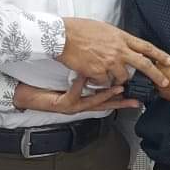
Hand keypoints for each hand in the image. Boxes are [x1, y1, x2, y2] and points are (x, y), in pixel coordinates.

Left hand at [13, 77, 137, 113]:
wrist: (29, 97)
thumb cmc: (50, 90)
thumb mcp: (73, 85)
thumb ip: (89, 77)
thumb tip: (103, 63)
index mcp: (88, 100)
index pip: (112, 98)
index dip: (127, 96)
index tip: (140, 92)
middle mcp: (84, 105)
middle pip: (109, 103)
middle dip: (125, 100)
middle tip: (137, 95)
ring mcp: (76, 106)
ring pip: (95, 101)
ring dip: (108, 94)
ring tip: (118, 87)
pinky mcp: (65, 104)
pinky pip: (74, 93)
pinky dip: (80, 85)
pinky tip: (83, 76)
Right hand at [59, 18, 169, 87]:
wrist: (61, 35)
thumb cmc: (80, 29)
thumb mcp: (105, 29)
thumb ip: (118, 39)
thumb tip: (125, 45)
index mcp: (122, 38)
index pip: (146, 47)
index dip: (160, 55)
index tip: (169, 61)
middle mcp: (119, 50)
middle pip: (144, 64)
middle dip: (156, 75)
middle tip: (164, 82)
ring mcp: (109, 61)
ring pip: (123, 77)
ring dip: (119, 80)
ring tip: (110, 76)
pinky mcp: (98, 71)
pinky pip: (104, 82)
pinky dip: (100, 82)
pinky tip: (93, 77)